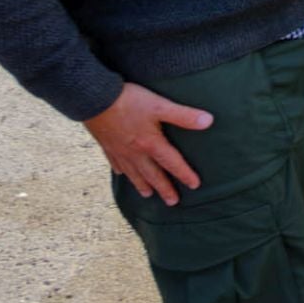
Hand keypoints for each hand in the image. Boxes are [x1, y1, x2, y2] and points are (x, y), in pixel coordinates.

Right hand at [84, 82, 212, 204]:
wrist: (94, 99)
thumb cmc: (130, 101)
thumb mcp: (160, 105)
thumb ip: (184, 115)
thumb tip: (209, 122)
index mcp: (150, 144)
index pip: (172, 162)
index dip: (184, 174)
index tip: (195, 186)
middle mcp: (135, 152)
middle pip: (152, 174)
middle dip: (163, 188)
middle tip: (172, 202)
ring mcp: (119, 150)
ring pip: (133, 172)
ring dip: (142, 184)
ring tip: (147, 195)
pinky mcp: (106, 145)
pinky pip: (116, 163)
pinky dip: (122, 171)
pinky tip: (122, 174)